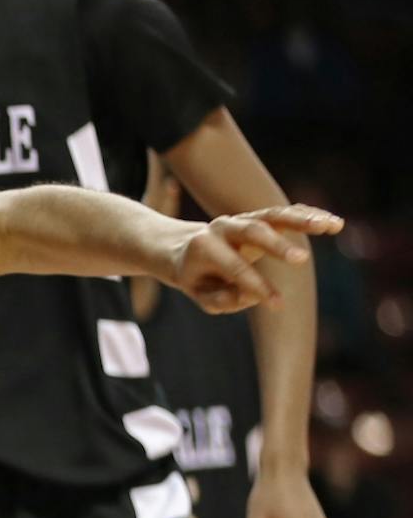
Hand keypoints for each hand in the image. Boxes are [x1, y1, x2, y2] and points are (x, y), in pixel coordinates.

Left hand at [165, 204, 340, 313]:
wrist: (184, 249)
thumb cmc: (196, 278)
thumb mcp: (199, 294)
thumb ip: (220, 298)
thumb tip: (250, 296)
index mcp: (204, 246)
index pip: (234, 267)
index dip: (256, 286)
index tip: (277, 304)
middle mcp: (223, 227)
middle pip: (254, 231)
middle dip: (278, 245)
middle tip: (303, 259)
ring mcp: (242, 218)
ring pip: (274, 215)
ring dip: (304, 220)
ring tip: (333, 226)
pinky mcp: (260, 217)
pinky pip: (286, 213)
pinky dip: (310, 216)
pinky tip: (334, 223)